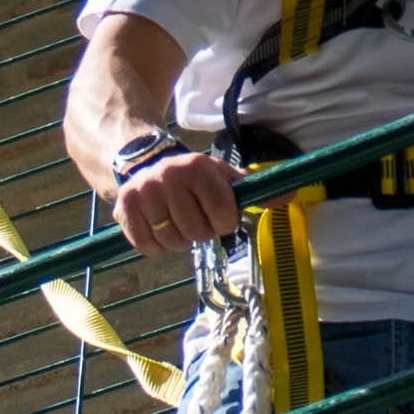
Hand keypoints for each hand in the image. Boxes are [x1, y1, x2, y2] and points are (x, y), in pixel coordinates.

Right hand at [114, 148, 240, 259]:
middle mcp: (169, 176)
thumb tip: (288, 195)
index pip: (222, 211)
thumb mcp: (221, 176)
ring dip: (179, 243)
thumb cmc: (192, 178)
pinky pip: (147, 246)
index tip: (221, 221)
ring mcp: (145, 193)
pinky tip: (160, 234)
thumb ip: (250, 189)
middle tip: (197, 224)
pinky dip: (157, 249)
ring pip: (172, 242)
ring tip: (179, 228)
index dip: (225, 224)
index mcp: (198, 167)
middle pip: (196, 231)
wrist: (145, 164)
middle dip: (201, 234)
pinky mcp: (125, 209)